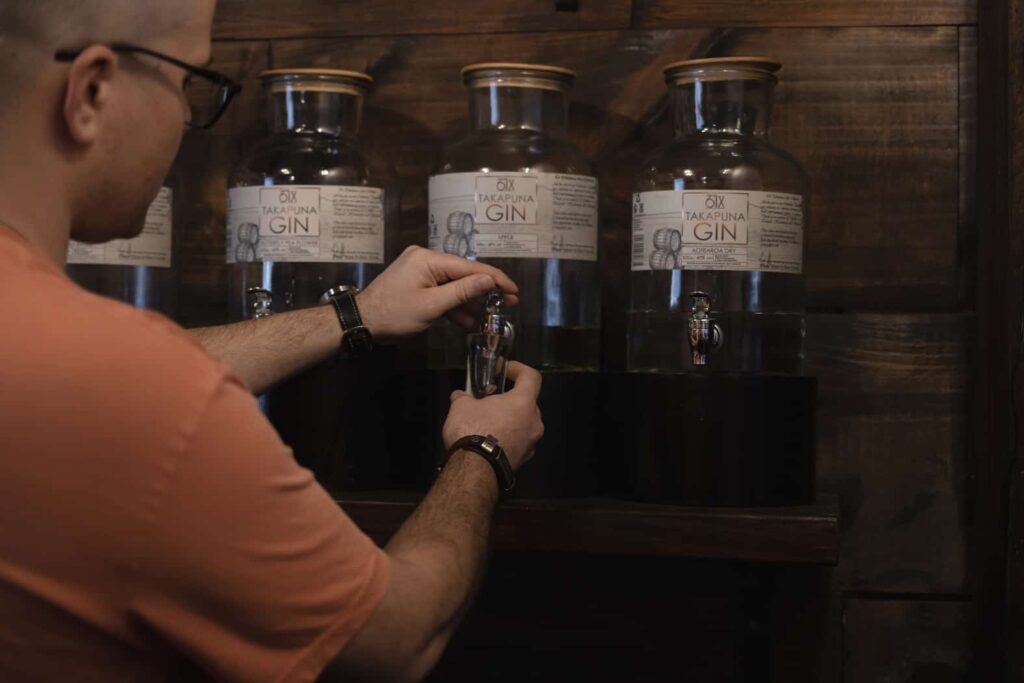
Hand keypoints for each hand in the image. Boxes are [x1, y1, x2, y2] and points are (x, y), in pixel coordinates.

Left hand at [355, 246, 518, 340]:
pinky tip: (470, 321)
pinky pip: (442, 292)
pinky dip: (454, 306)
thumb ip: (462, 291)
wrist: (361, 323)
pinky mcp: (418, 283)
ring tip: (490, 318)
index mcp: (429, 259)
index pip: (470, 267)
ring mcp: (421, 271)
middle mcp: (426, 259)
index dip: (495, 279)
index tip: (515, 290)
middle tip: (509, 304)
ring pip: (454, 286)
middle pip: (464, 274)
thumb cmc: (393, 315)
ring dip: (470, 303)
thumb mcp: (431, 306)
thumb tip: (489, 280)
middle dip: (485, 292)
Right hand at [442, 362, 543, 471]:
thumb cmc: (473, 430)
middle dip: (509, 399)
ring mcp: (531, 443)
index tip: (504, 370)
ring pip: (523, 424)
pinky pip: (517, 442)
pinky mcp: (523, 460)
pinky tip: (488, 441)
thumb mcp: (461, 406)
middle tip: (490, 400)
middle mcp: (534, 422)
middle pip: (527, 403)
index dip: (518, 369)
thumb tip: (459, 395)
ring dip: (509, 420)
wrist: (475, 471)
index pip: (531, 377)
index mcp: (523, 403)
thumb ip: (463, 397)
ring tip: (486, 422)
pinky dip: (507, 438)